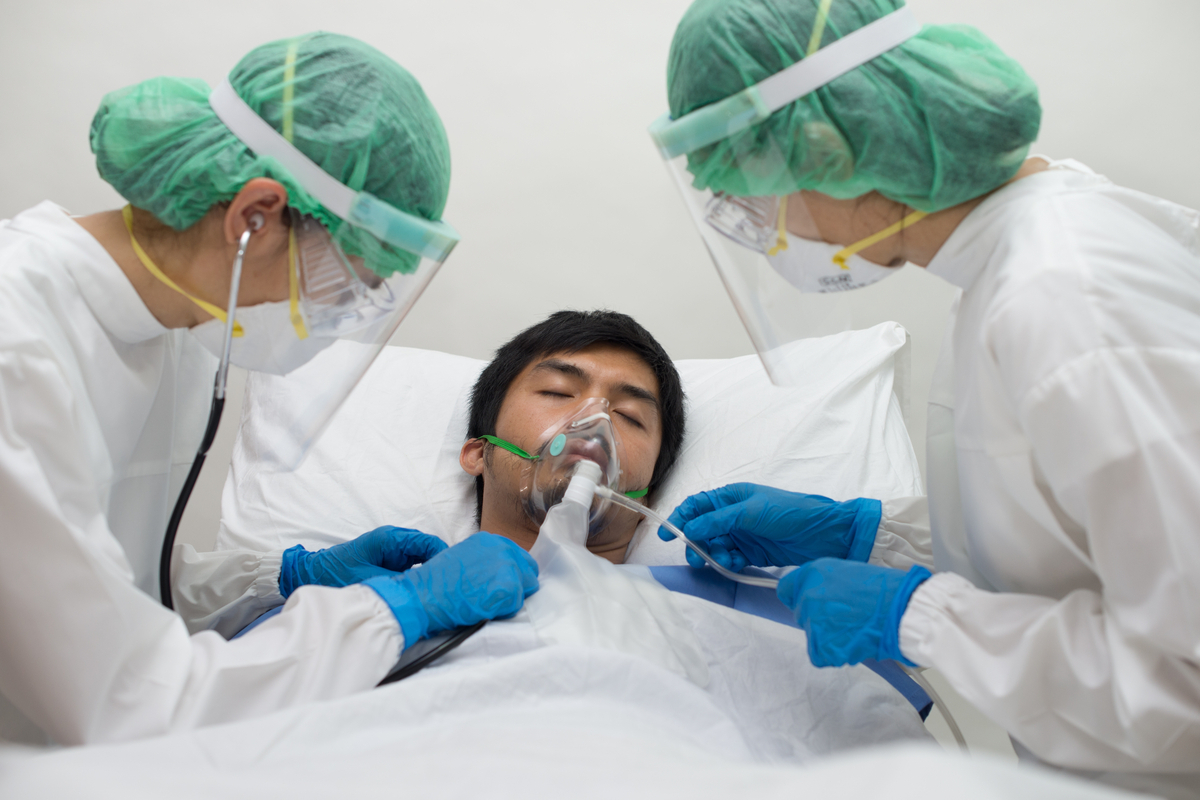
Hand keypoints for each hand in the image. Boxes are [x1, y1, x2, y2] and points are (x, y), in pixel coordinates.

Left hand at [279, 526, 447, 596]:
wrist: (311, 574)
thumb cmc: (335, 574)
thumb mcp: (368, 580)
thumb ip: (397, 583)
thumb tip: (422, 590)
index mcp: (391, 539)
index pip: (428, 544)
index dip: (444, 559)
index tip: (453, 577)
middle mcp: (395, 542)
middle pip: (429, 551)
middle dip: (440, 569)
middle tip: (449, 589)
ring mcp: (394, 552)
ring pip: (423, 560)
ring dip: (430, 575)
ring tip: (439, 593)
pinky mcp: (391, 563)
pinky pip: (413, 568)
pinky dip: (420, 579)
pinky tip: (423, 594)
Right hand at [365, 533, 539, 646]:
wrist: (425, 595)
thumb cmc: (437, 582)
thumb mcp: (463, 557)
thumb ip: (485, 560)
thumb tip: (498, 573)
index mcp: (491, 540)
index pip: (518, 557)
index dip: (512, 574)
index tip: (500, 584)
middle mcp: (503, 548)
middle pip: (528, 571)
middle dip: (516, 586)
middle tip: (493, 597)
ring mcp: (508, 567)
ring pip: (525, 589)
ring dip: (509, 599)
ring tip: (484, 602)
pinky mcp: (509, 588)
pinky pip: (516, 605)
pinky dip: (503, 611)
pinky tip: (484, 608)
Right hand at [657, 483, 881, 571]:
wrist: (825, 534)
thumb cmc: (790, 512)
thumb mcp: (751, 511)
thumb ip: (719, 520)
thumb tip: (690, 527)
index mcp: (732, 496)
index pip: (698, 506)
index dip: (681, 518)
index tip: (668, 534)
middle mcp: (734, 514)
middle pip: (702, 528)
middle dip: (695, 542)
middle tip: (695, 557)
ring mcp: (743, 535)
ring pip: (715, 546)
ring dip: (712, 554)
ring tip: (721, 561)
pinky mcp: (753, 553)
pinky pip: (730, 558)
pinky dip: (726, 562)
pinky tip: (733, 565)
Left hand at [777, 558, 930, 666]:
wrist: (902, 611)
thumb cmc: (884, 590)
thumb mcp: (847, 572)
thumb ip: (823, 582)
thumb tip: (811, 593)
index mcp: (812, 573)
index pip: (786, 589)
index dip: (798, 597)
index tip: (809, 603)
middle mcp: (807, 596)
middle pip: (800, 614)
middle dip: (818, 618)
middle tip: (846, 617)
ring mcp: (813, 623)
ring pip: (812, 635)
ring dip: (829, 636)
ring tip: (855, 628)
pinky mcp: (821, 647)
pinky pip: (820, 654)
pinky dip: (834, 653)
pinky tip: (853, 642)